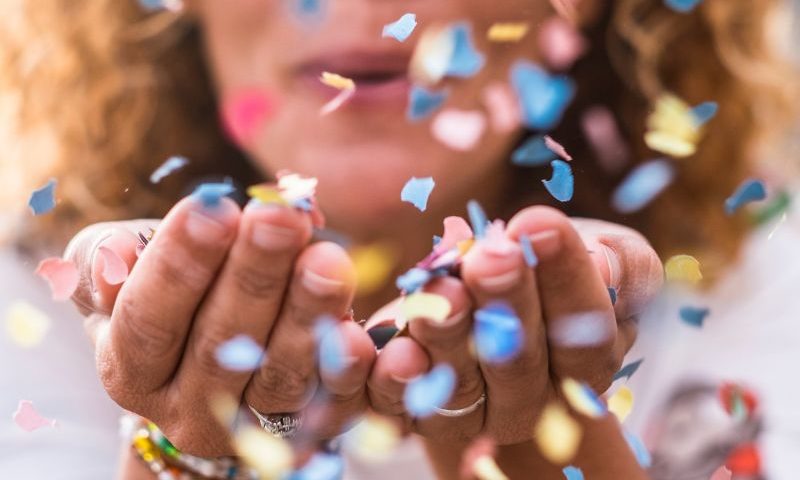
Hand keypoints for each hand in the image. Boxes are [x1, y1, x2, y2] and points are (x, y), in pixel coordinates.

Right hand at [65, 196, 374, 455]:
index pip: (147, 319)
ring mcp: (249, 428)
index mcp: (131, 370)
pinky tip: (360, 330)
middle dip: (254, 276)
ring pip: (280, 377)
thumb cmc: (168, 295)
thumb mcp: (122, 275)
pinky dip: (346, 369)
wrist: (213, 357)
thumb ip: (106, 260)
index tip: (213, 208)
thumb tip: (117, 252)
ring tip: (328, 258)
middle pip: (220, 347)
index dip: (178, 266)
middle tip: (281, 217)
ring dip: (307, 315)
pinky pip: (331, 405)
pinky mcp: (306, 430)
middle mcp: (187, 410)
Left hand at [365, 206, 662, 444]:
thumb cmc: (555, 266)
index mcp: (588, 360)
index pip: (586, 330)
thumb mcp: (608, 253)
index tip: (539, 223)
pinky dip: (392, 381)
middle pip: (520, 362)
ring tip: (440, 288)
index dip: (566, 278)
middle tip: (491, 255)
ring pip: (460, 385)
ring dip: (448, 336)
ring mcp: (474, 410)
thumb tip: (604, 263)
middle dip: (505, 303)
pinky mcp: (416, 408)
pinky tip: (389, 351)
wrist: (494, 291)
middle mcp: (533, 398)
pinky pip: (401, 407)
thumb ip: (621, 263)